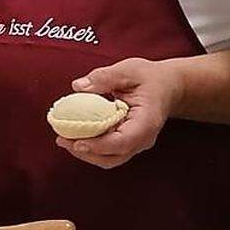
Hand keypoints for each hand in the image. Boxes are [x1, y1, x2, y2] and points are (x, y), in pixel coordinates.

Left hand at [55, 58, 184, 169]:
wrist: (168, 87)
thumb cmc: (150, 78)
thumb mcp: (129, 70)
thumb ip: (105, 77)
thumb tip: (79, 86)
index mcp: (146, 122)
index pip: (122, 141)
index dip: (98, 145)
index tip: (76, 142)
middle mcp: (143, 138)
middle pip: (113, 157)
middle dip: (86, 152)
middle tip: (61, 139)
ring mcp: (136, 143)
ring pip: (109, 159)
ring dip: (85, 153)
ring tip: (63, 139)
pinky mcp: (127, 143)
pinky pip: (108, 151)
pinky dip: (91, 147)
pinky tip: (74, 135)